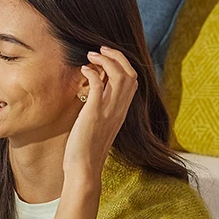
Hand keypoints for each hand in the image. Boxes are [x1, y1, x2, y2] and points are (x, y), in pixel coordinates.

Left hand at [65, 46, 137, 181]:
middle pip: (130, 73)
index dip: (123, 64)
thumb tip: (93, 97)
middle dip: (116, 56)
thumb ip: (101, 112)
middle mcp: (119, 109)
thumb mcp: (99, 127)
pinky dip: (93, 72)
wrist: (84, 169)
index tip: (108, 57)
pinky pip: (99, 85)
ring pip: (119, 75)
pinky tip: (84, 69)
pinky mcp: (94, 113)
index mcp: (122, 112)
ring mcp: (108, 111)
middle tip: (100, 50)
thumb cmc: (87, 150)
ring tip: (91, 55)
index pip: (133, 81)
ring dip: (106, 60)